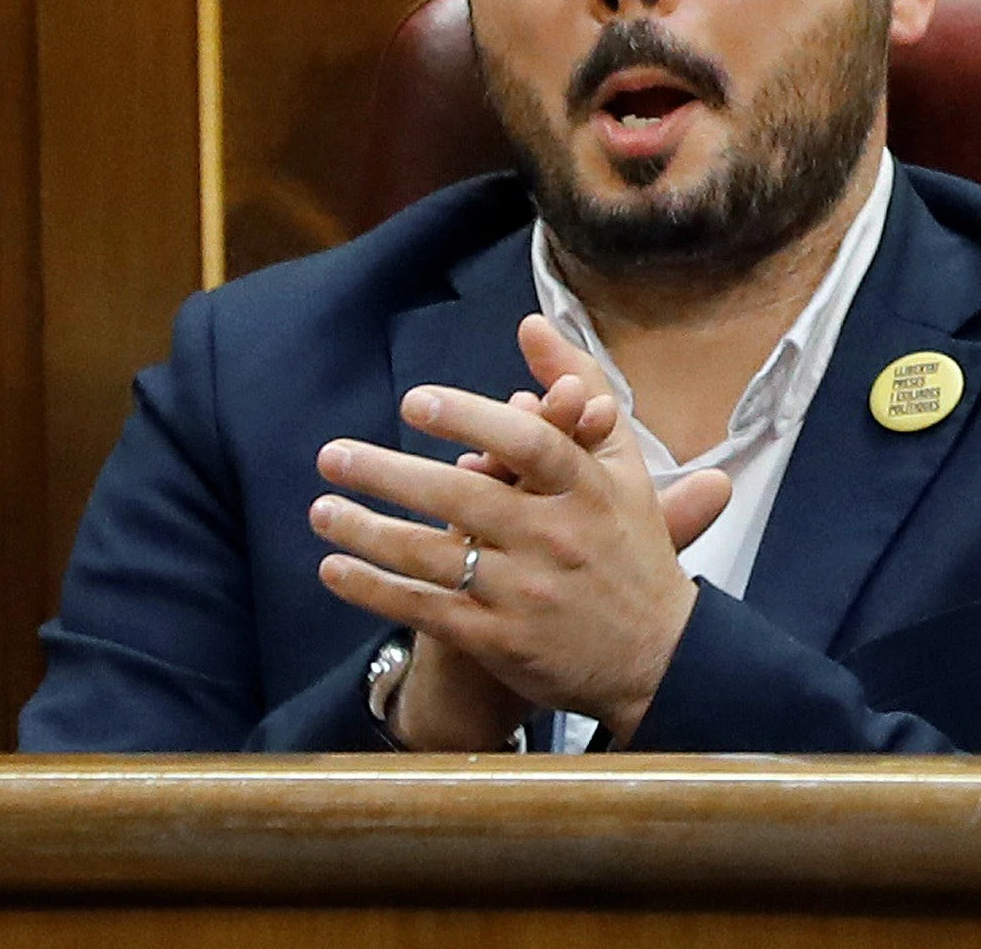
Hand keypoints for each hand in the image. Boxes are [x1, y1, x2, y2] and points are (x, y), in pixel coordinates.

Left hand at [312, 313, 731, 745]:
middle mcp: (556, 537)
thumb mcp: (622, 462)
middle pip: (464, 498)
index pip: (529, 444)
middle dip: (390, 475)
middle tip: (332, 455)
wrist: (658, 657)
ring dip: (368, 532)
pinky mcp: (501, 640)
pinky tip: (334, 569)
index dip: (472, 419)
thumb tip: (533, 323)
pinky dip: (376, 590)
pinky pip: (427, 608)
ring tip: (321, 510)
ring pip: (434, 555)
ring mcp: (527, 593)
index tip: (414, 403)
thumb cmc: (631, 547)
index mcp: (588, 488)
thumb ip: (580, 386)